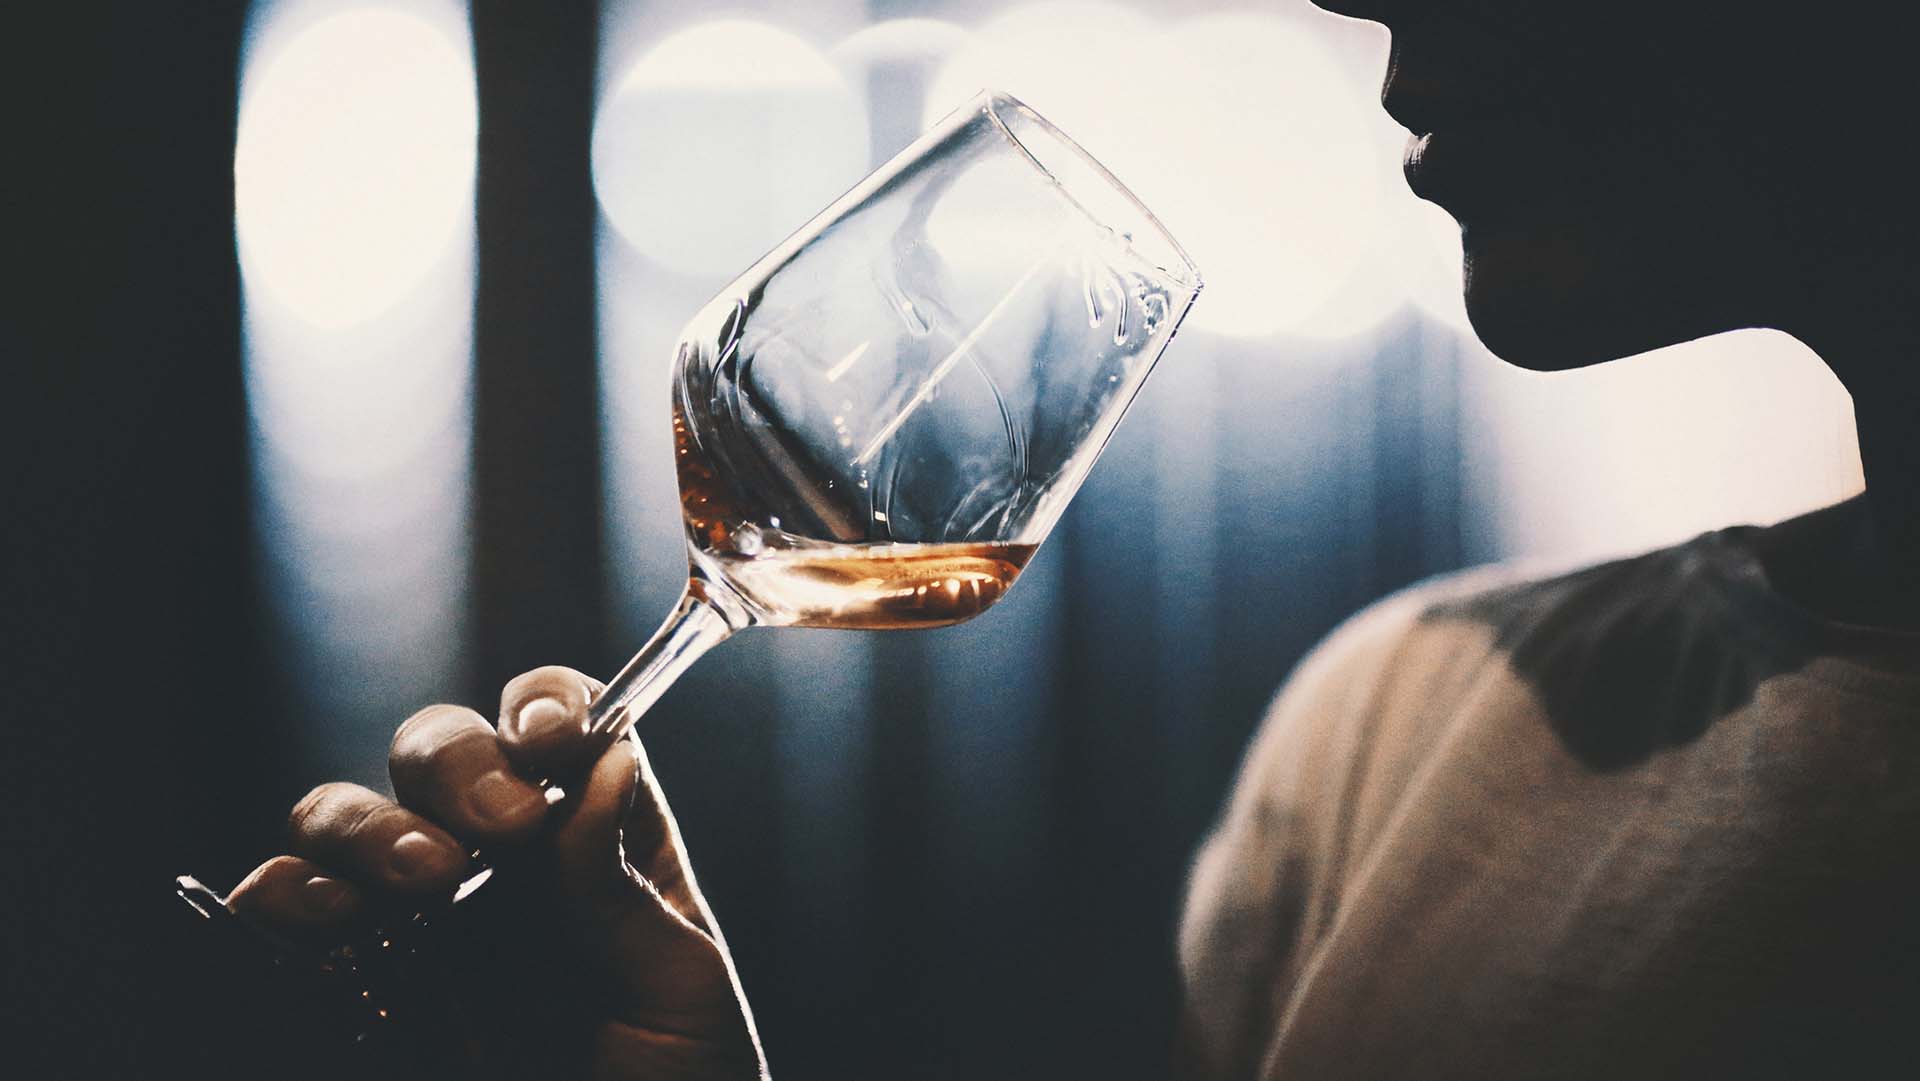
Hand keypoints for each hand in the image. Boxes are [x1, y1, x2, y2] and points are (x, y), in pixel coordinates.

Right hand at [226, 666, 766, 1079]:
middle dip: (458, 762)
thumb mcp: (679, 984)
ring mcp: (413, 917)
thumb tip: (606, 761)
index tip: (549, 736)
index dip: (545, 704)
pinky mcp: (348, 982)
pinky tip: (334, 917)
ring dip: (370, 824)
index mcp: (589, 841)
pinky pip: (284, 907)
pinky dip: (286, 892)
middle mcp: (493, 862)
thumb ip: (626, 886)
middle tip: (503, 825)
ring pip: (346, 813)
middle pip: (440, 750)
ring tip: (427, 879)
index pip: (556, 726)